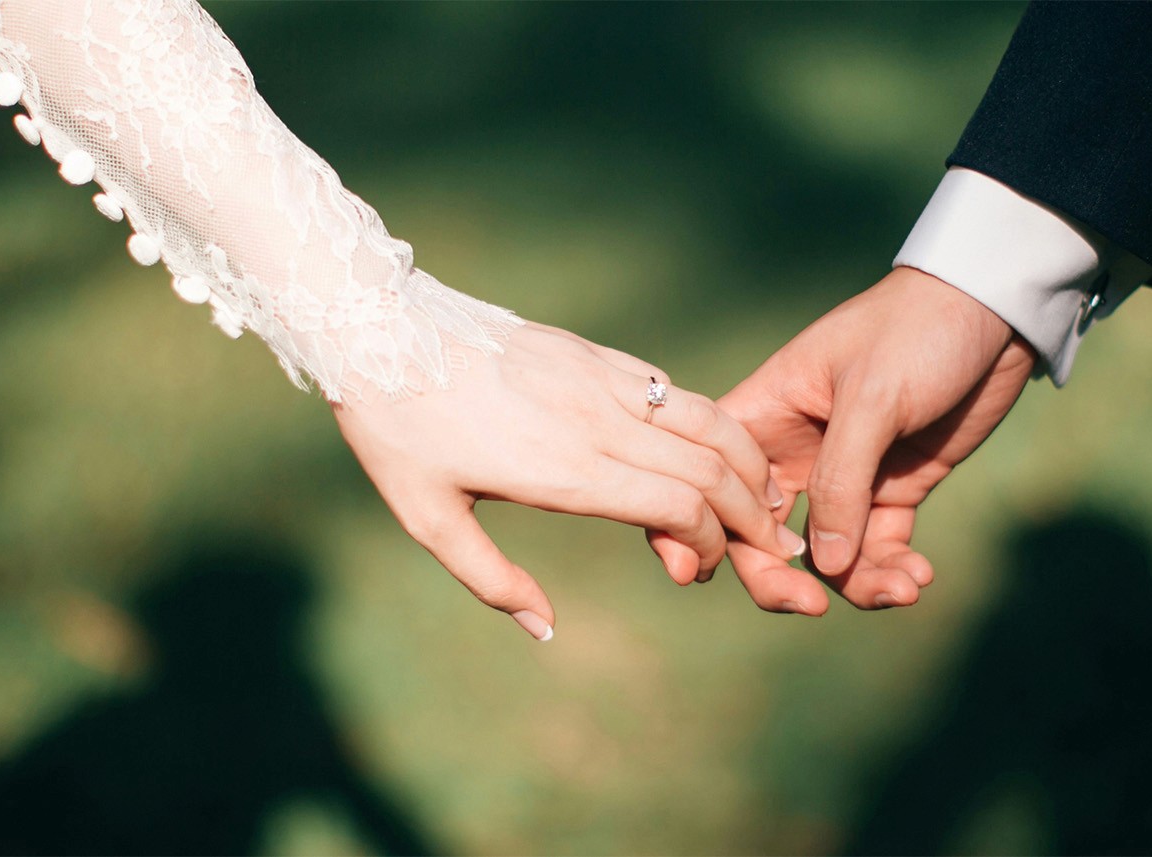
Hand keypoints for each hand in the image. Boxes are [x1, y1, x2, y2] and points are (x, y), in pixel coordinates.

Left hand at [333, 322, 804, 639]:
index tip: (696, 570)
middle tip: (771, 546)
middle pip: (711, 467)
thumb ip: (491, 580)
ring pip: (707, 419)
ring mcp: (601, 380)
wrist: (379, 328)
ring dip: (749, 462)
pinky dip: (711, 423)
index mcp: (565, 470)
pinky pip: (672, 389)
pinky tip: (717, 448)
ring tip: (767, 497)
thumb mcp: (427, 519)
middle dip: (753, 514)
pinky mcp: (594, 353)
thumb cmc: (398, 431)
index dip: (708, 544)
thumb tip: (545, 630)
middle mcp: (597, 421)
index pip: (678, 506)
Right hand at [710, 266, 1034, 613]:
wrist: (994, 310)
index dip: (701, 528)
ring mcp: (846, 475)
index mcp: (764, 414)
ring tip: (902, 589)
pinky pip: (878, 548)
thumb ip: (842, 481)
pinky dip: (892, 570)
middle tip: (812, 607)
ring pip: (826, 555)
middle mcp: (794, 452)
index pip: (712, 480)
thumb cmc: (917, 331)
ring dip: (856, 583)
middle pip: (761, 535)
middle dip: (780, 579)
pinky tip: (919, 577)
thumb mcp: (872, 398)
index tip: (710, 572)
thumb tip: (822, 567)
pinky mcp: (894, 488)